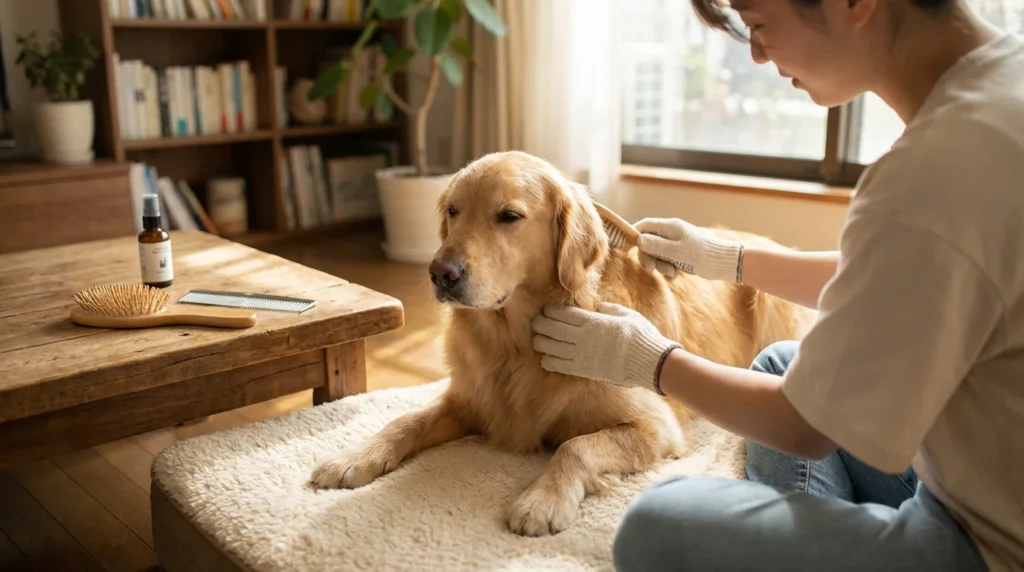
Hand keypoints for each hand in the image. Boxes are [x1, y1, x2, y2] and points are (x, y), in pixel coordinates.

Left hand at [531, 302, 681, 393]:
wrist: (650, 362)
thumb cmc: (641, 336)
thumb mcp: (627, 315)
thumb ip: (609, 309)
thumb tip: (597, 307)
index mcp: (594, 321)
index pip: (565, 314)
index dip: (552, 312)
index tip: (545, 310)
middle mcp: (584, 337)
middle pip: (554, 329)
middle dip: (542, 325)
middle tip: (535, 323)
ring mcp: (583, 355)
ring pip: (553, 347)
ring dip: (542, 343)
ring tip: (536, 340)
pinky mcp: (585, 371)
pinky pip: (561, 366)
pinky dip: (550, 362)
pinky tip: (545, 359)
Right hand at [634, 218, 743, 282]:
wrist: (723, 263)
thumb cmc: (701, 255)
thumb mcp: (675, 252)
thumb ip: (656, 245)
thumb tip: (639, 239)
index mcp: (670, 227)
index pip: (645, 225)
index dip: (634, 235)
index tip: (628, 249)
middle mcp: (672, 232)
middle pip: (649, 242)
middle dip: (649, 257)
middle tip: (651, 270)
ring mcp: (677, 243)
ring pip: (658, 253)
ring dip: (660, 265)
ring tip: (672, 273)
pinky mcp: (682, 253)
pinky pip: (668, 260)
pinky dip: (669, 268)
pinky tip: (676, 275)